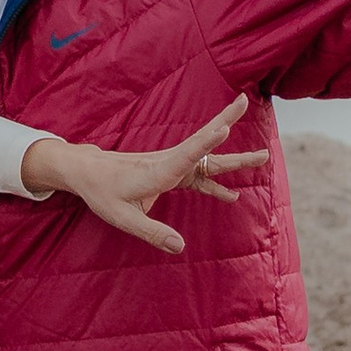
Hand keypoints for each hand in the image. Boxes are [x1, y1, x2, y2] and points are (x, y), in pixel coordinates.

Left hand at [20, 97, 265, 253]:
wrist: (88, 173)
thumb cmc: (102, 193)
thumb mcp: (122, 218)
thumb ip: (151, 233)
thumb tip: (180, 247)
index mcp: (158, 171)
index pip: (186, 155)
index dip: (206, 143)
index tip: (224, 127)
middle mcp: (168, 163)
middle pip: (203, 143)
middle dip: (226, 122)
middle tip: (246, 103)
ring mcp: (171, 166)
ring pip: (206, 158)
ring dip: (233, 157)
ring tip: (263, 155)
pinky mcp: (170, 173)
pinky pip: (198, 176)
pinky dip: (216, 184)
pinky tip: (232, 195)